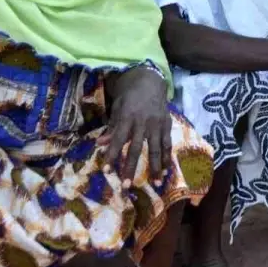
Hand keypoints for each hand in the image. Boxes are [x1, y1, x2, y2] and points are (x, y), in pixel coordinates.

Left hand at [104, 66, 170, 187]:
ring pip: (156, 149)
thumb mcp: (117, 108)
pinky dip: (167, 157)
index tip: (106, 171)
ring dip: (155, 167)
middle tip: (126, 185)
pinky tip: (167, 170)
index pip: (118, 139)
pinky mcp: (167, 124)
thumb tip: (99, 144)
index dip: (112, 155)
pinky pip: (167, 143)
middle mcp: (143, 122)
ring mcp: (157, 124)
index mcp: (127, 117)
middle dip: (130, 167)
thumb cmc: (129, 96)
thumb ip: (111, 127)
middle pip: (136, 148)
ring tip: (156, 184)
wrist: (150, 81)